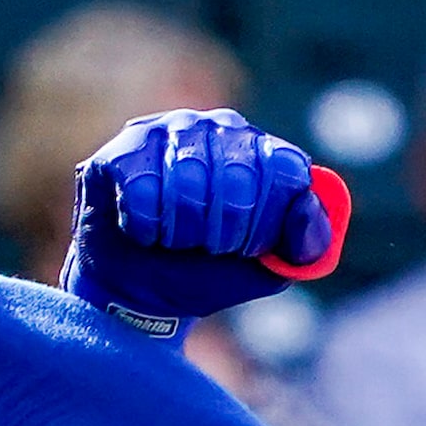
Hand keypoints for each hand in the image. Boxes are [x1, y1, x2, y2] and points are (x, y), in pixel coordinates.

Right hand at [61, 111, 348, 338]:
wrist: (135, 298)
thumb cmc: (204, 274)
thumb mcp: (267, 270)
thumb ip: (306, 244)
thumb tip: (308, 204)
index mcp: (258, 148)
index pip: (284, 170)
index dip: (266, 221)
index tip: (246, 247)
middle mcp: (213, 127)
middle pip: (237, 177)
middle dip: (223, 233)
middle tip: (205, 247)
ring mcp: (163, 132)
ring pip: (186, 184)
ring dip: (181, 234)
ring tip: (171, 241)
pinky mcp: (117, 154)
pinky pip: (140, 190)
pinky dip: (144, 228)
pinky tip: (141, 232)